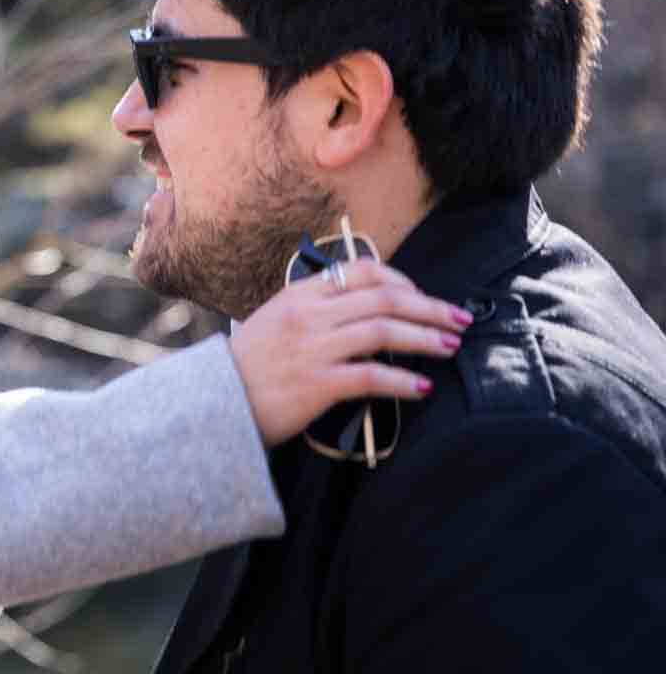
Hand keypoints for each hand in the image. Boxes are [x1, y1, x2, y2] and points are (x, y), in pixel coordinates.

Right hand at [229, 257, 470, 445]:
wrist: (214, 402)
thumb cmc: (249, 365)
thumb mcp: (276, 321)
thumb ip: (315, 310)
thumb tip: (365, 310)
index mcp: (299, 294)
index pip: (361, 271)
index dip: (402, 280)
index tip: (423, 297)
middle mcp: (308, 315)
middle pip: (384, 298)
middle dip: (430, 307)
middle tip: (459, 319)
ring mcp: (312, 348)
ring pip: (384, 332)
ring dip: (425, 338)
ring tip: (449, 347)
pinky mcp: (316, 384)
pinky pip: (371, 376)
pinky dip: (403, 380)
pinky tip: (422, 387)